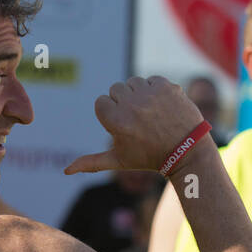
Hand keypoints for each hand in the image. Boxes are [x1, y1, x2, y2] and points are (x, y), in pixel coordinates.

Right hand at [65, 76, 202, 175]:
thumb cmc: (148, 157)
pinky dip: (154, 91)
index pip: (101, 103)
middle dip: (123, 102)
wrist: (186, 150)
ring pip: (133, 82)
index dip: (110, 114)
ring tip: (149, 113)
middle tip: (137, 120)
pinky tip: (161, 107)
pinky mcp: (167, 86)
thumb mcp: (118, 161)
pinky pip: (151, 80)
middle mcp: (132, 106)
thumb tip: (66, 171)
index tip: (123, 125)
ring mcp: (151, 95)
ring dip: (138, 94)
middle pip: (115, 89)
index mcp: (117, 122)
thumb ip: (91, 163)